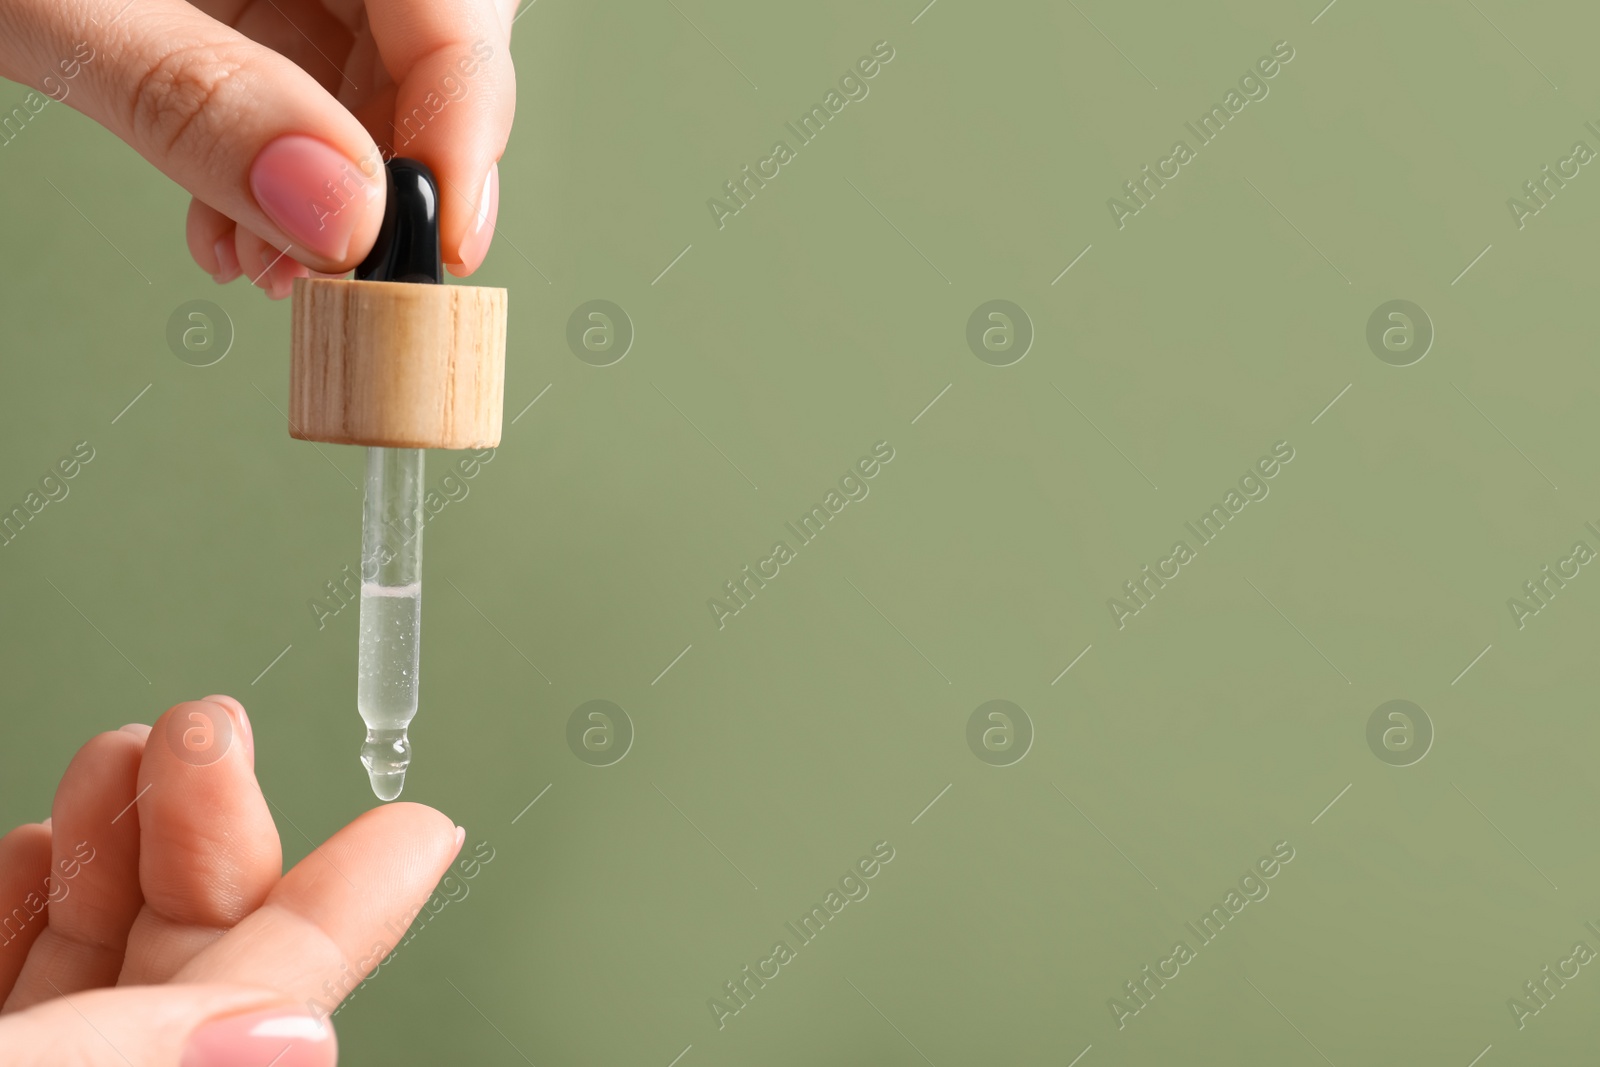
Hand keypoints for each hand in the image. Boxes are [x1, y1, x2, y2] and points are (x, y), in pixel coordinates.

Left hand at [0, 0, 516, 296]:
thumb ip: (192, 98)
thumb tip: (334, 211)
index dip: (465, 116)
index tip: (442, 235)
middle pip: (431, 37)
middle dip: (396, 169)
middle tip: (353, 267)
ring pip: (376, 76)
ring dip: (335, 196)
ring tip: (268, 266)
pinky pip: (304, 86)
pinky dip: (280, 176)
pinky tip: (234, 229)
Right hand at [0, 696, 461, 1065]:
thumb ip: (136, 1061)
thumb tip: (299, 1033)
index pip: (275, 1009)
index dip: (351, 910)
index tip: (423, 828)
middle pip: (189, 970)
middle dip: (208, 833)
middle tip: (211, 724)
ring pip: (99, 970)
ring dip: (114, 846)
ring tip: (125, 752)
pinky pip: (17, 999)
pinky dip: (28, 910)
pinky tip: (38, 846)